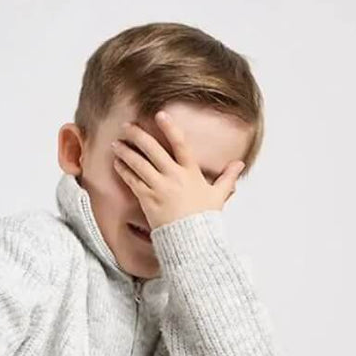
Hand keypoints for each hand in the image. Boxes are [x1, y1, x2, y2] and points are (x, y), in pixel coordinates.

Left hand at [111, 111, 243, 228]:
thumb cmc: (203, 219)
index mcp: (190, 172)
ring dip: (126, 151)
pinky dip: (124, 170)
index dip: (169, 127)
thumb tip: (239, 165)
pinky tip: (117, 163)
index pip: (180, 144)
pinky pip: (132, 181)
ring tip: (116, 143)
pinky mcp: (147, 200)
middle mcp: (173, 176)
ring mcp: (158, 188)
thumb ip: (227, 178)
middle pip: (153, 150)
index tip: (160, 114)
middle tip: (127, 126)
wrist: (190, 240)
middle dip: (138, 135)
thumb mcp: (218, 196)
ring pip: (138, 164)